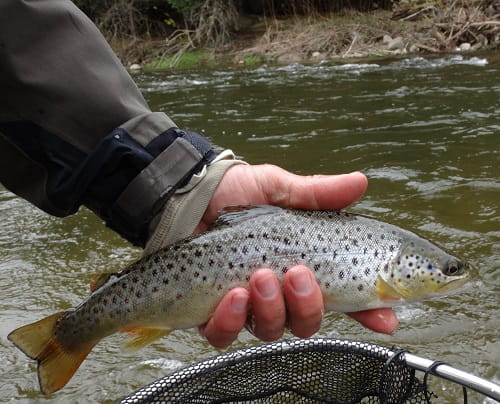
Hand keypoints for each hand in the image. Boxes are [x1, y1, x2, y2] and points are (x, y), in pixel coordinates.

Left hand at [197, 164, 398, 347]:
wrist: (188, 194)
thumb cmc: (235, 191)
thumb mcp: (279, 187)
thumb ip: (318, 192)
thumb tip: (361, 181)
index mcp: (302, 266)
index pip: (342, 297)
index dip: (368, 311)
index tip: (387, 318)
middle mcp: (278, 292)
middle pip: (307, 322)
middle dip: (308, 305)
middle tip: (296, 273)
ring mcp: (246, 305)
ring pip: (271, 330)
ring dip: (270, 308)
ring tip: (259, 275)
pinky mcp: (212, 312)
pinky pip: (226, 334)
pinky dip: (232, 320)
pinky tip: (232, 295)